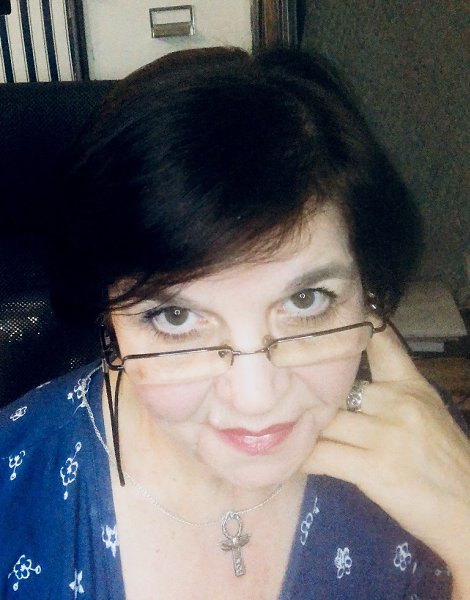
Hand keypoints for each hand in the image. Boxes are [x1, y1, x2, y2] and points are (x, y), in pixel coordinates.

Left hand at [303, 324, 469, 589]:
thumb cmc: (446, 464)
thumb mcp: (426, 414)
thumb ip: (392, 394)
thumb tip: (346, 388)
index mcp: (411, 386)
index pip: (380, 343)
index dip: (351, 329)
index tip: (323, 327)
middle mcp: (397, 402)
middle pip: (335, 387)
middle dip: (308, 397)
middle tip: (280, 399)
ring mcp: (385, 435)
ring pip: (324, 421)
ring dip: (300, 429)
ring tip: (280, 432)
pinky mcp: (373, 468)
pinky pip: (321, 456)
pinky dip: (302, 459)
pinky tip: (292, 461)